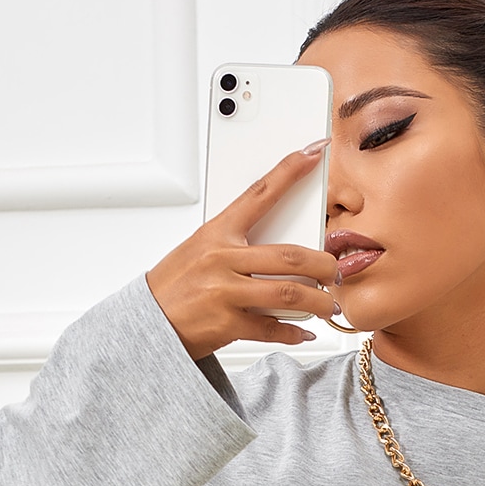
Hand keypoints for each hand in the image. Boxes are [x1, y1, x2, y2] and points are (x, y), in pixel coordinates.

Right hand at [146, 143, 341, 360]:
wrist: (149, 323)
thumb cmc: (176, 285)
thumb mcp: (201, 251)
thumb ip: (237, 246)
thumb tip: (280, 251)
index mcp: (216, 233)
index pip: (259, 193)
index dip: (290, 171)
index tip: (314, 153)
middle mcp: (221, 259)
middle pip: (289, 255)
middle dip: (322, 264)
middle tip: (335, 270)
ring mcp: (224, 293)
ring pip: (288, 294)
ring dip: (317, 302)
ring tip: (328, 306)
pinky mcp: (226, 324)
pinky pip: (271, 328)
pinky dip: (293, 333)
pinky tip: (304, 332)